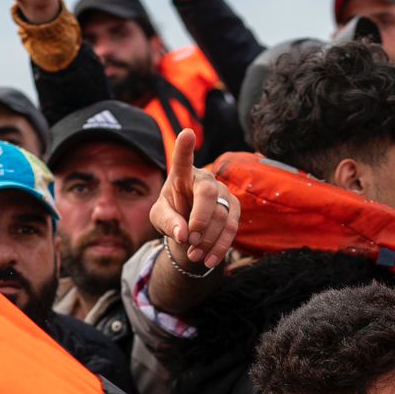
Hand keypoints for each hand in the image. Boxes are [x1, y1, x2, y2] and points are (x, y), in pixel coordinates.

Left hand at [150, 130, 240, 269]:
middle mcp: (205, 179)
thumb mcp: (159, 218)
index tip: (186, 133)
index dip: (184, 147)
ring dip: (207, 239)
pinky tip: (209, 260)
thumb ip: (168, 222)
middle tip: (189, 240)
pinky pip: (232, 228)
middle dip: (200, 220)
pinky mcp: (234, 209)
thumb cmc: (171, 215)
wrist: (189, 228)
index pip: (182, 159)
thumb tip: (183, 234)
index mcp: (182, 174)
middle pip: (208, 194)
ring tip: (193, 255)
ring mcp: (223, 193)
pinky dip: (220, 247)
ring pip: (222, 215)